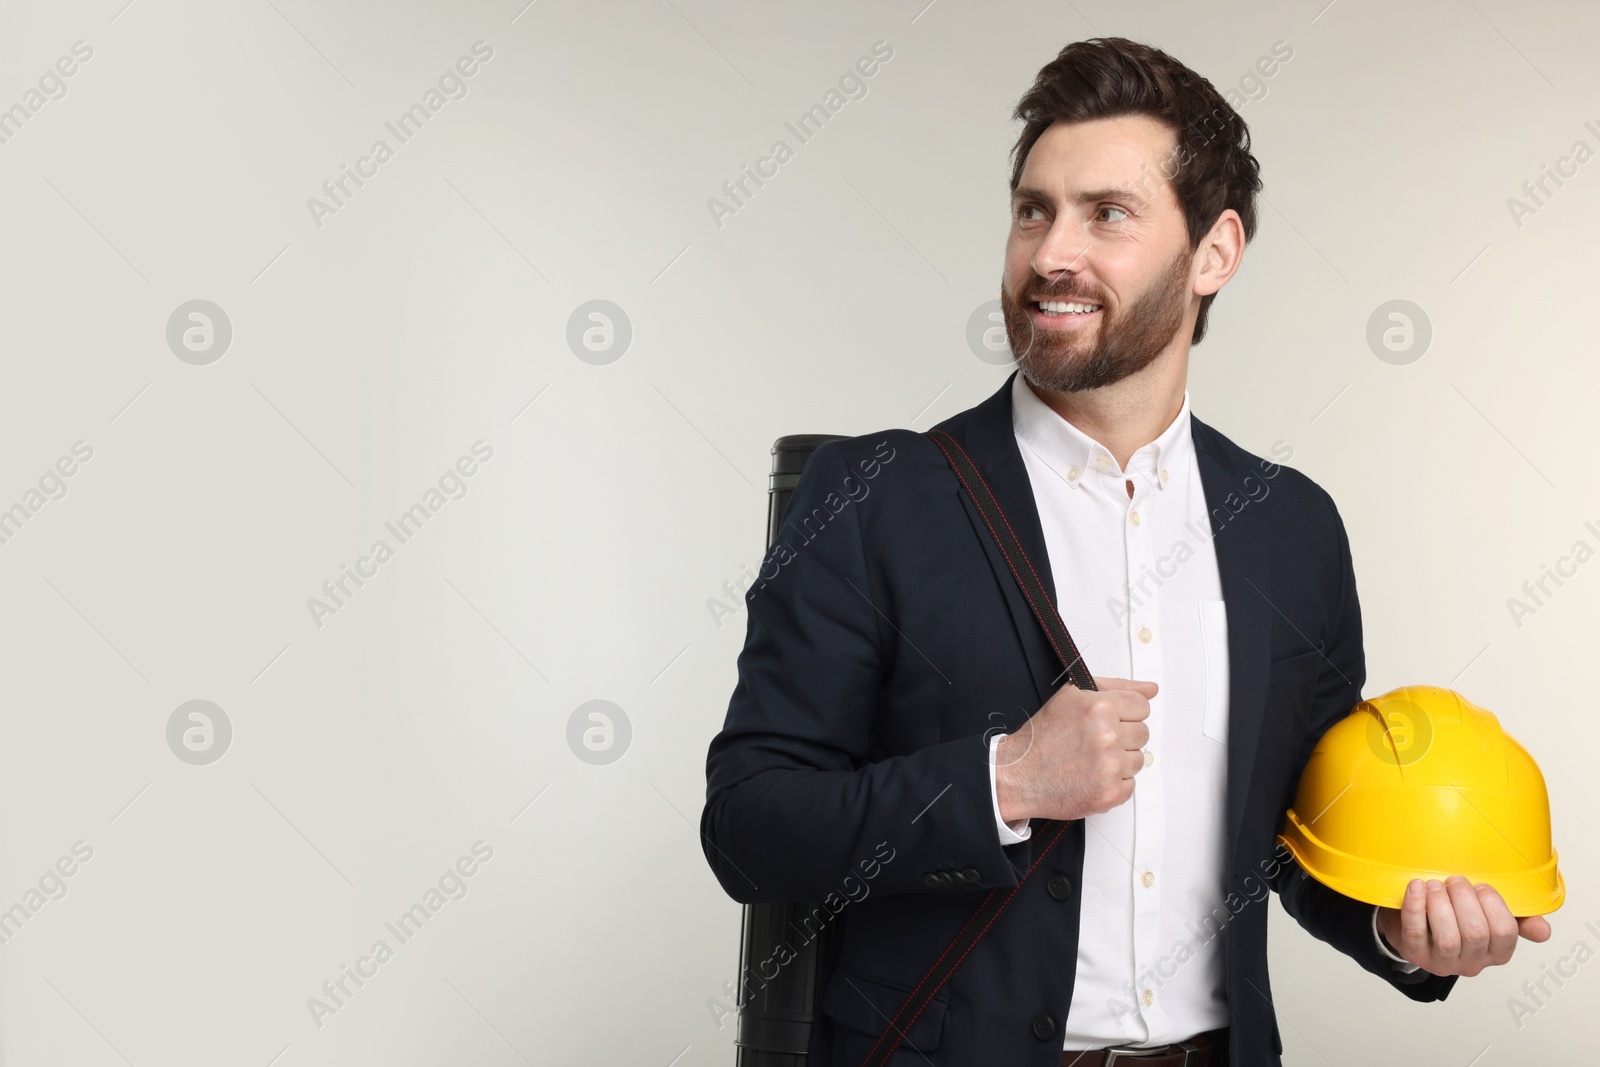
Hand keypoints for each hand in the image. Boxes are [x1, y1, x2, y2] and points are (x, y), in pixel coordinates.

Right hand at [994, 675, 1155, 823]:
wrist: (1019, 774)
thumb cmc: (1043, 736)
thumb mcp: (1072, 696)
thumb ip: (1116, 686)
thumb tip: (1151, 688)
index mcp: (1099, 707)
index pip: (1142, 705)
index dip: (1124, 713)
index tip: (1109, 720)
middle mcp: (1106, 735)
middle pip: (1143, 733)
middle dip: (1122, 736)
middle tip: (1095, 741)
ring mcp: (1110, 767)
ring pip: (1139, 760)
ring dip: (1120, 761)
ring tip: (1092, 759)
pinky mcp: (1110, 793)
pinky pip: (1131, 785)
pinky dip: (1114, 783)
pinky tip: (1092, 776)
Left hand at [1376, 876, 1551, 976]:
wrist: (1412, 920)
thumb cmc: (1456, 914)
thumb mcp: (1489, 915)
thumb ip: (1518, 920)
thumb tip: (1543, 930)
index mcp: (1495, 952)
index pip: (1505, 933)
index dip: (1493, 904)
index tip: (1481, 885)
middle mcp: (1471, 962)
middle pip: (1476, 933)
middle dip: (1465, 899)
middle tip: (1455, 880)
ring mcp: (1441, 961)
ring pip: (1448, 938)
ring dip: (1441, 903)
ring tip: (1435, 885)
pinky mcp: (1413, 952)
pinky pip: (1415, 931)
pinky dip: (1415, 905)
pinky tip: (1416, 887)